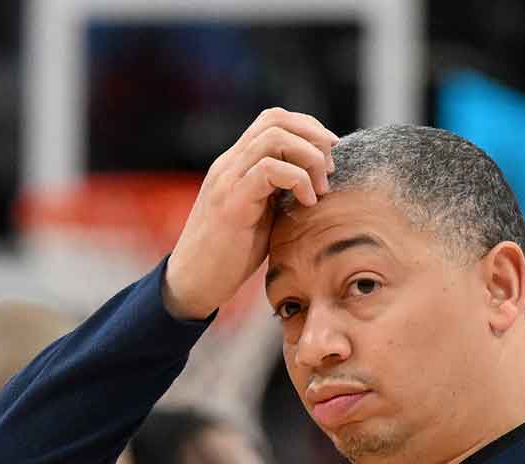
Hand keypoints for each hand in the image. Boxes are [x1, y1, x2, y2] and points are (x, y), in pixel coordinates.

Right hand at [163, 108, 338, 319]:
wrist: (194, 282)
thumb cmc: (231, 254)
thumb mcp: (263, 215)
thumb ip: (281, 192)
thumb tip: (320, 184)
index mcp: (238, 163)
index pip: (274, 120)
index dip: (308, 127)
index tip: (330, 154)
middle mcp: (230, 163)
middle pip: (276, 119)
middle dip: (314, 137)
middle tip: (330, 170)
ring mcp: (228, 179)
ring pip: (274, 138)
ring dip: (309, 158)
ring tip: (320, 189)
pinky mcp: (232, 202)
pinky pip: (269, 170)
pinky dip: (298, 180)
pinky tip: (308, 203)